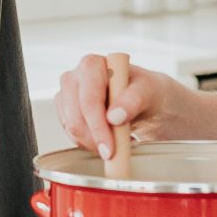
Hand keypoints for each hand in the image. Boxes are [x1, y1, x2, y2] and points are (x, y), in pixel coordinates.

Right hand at [54, 54, 183, 158]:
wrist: (147, 101)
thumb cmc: (147, 91)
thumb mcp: (150, 91)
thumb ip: (134, 99)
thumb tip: (114, 116)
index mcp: (93, 65)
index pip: (88, 99)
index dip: (97, 125)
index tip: (110, 148)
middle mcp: (75, 77)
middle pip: (74, 117)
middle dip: (94, 139)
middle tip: (114, 152)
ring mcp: (68, 95)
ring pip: (70, 129)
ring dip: (92, 142)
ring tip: (116, 141)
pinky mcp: (66, 112)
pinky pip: (71, 135)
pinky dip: (88, 143)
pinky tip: (106, 139)